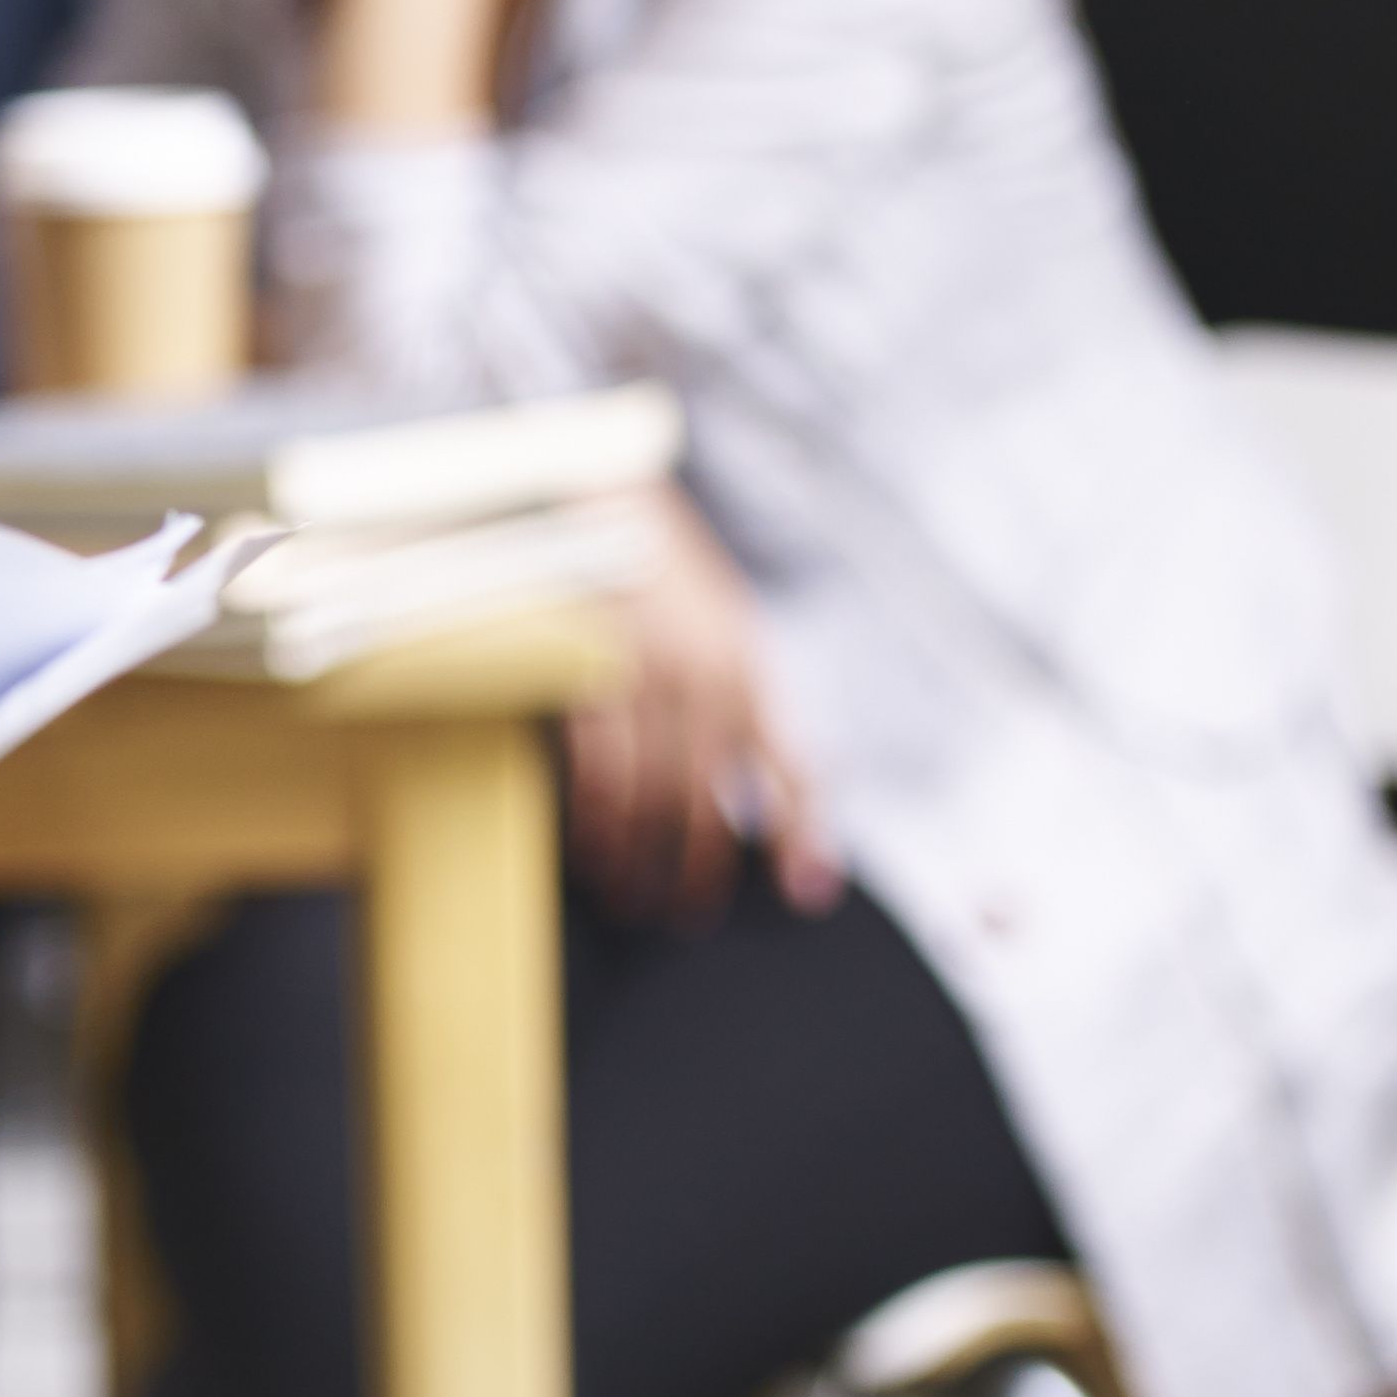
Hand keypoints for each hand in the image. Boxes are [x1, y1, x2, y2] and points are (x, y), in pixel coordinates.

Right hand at [566, 483, 833, 919]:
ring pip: (653, 796)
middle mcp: (712, 676)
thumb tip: (744, 769)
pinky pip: (597, 769)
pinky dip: (592, 819)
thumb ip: (730, 686)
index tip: (809, 893)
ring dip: (639, 857)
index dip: (806, 833)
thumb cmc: (644, 557)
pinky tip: (587, 845)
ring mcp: (649, 674)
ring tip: (626, 891)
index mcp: (748, 665)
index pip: (792, 765)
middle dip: (698, 868)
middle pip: (712, 801)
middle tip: (678, 912)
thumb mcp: (712, 616)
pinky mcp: (589, 671)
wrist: (589, 484)